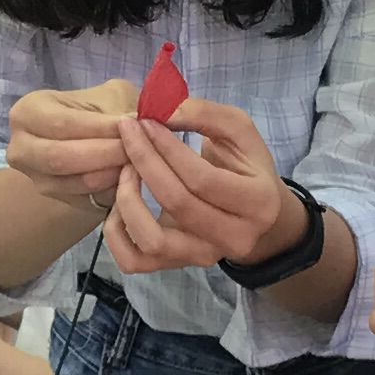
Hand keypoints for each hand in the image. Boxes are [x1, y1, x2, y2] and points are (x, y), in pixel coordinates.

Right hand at [2, 82, 132, 212]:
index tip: (135, 126)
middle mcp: (22, 149)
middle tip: (138, 149)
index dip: (101, 127)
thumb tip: (142, 124)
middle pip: (62, 158)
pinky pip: (89, 199)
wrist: (86, 138)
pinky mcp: (57, 200)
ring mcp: (36, 179)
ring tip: (139, 160)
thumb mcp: (109, 96)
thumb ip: (122, 108)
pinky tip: (130, 175)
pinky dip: (113, 188)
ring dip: (114, 173)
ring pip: (79, 182)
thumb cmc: (97, 110)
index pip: (64, 124)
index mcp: (28, 112)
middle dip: (106, 154)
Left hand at [103, 98, 294, 276]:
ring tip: (126, 170)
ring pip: (153, 241)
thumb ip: (204, 113)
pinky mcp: (178, 266)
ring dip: (128, 200)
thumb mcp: (239, 130)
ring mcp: (205, 256)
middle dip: (145, 161)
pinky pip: (133, 260)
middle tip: (129, 134)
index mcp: (258, 202)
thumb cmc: (246, 166)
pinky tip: (121, 203)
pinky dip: (116, 232)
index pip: (202, 178)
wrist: (258, 214)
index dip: (167, 148)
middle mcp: (235, 237)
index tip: (146, 122)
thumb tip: (160, 108)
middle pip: (177, 203)